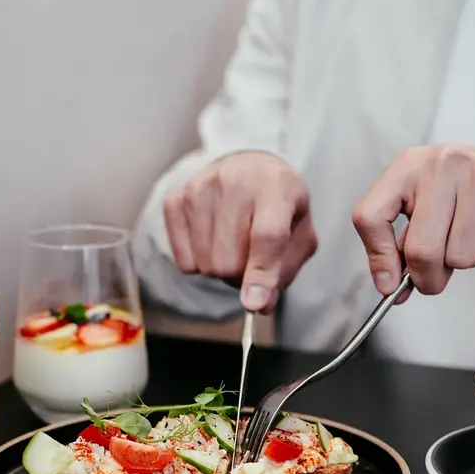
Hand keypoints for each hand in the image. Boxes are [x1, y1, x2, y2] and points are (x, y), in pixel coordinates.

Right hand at [164, 152, 316, 313]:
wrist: (247, 167)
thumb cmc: (277, 205)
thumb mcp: (299, 233)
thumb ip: (285, 271)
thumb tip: (260, 306)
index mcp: (276, 188)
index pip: (267, 236)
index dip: (261, 274)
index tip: (254, 304)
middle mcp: (234, 182)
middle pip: (230, 261)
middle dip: (241, 274)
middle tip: (250, 256)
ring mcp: (200, 189)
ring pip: (206, 264)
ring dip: (220, 269)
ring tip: (232, 244)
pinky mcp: (175, 201)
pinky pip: (184, 261)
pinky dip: (199, 263)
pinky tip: (211, 240)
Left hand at [352, 145, 474, 298]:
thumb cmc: (461, 190)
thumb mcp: (421, 202)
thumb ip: (398, 243)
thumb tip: (389, 287)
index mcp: (409, 165)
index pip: (370, 217)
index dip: (378, 259)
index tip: (389, 284)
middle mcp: (444, 165)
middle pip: (421, 251)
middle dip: (428, 277)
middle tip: (436, 273)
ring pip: (460, 259)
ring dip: (464, 263)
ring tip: (470, 236)